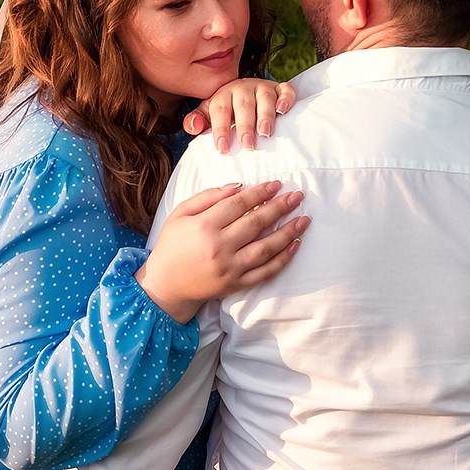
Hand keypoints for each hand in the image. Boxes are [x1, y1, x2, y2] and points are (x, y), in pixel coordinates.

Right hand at [136, 179, 307, 322]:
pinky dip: (283, 259)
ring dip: (288, 232)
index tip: (277, 185)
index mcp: (204, 226)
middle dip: (280, 207)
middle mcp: (219, 247)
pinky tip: (294, 245)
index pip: (239, 204)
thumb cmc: (172, 245)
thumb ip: (207, 197)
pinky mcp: (236, 284)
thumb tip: (238, 186)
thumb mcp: (180, 214)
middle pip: (256, 223)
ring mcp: (230, 268)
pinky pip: (265, 272)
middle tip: (297, 196)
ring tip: (304, 219)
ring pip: (266, 248)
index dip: (260, 193)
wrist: (165, 285)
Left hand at [183, 78, 296, 153]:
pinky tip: (283, 111)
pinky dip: (286, 99)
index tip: (223, 149)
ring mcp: (262, 87)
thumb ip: (197, 121)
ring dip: (265, 115)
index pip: (220, 110)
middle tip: (247, 146)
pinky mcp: (280, 89)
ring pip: (265, 97)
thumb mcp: (209, 115)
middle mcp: (243, 88)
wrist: (247, 95)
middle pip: (243, 104)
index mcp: (223, 94)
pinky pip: (286, 90)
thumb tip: (193, 126)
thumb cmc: (227, 111)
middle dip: (245, 125)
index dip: (220, 129)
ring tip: (265, 133)